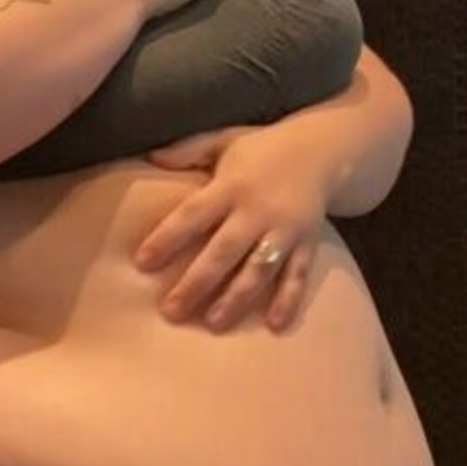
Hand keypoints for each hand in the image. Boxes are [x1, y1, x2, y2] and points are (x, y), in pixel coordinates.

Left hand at [133, 124, 327, 332]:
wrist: (324, 149)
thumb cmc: (263, 148)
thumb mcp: (225, 140)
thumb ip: (188, 150)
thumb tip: (149, 159)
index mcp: (231, 185)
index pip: (193, 214)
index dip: (167, 238)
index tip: (142, 263)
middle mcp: (257, 210)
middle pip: (223, 251)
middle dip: (197, 283)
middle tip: (171, 312)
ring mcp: (285, 229)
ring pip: (258, 269)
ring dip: (237, 298)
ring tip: (214, 324)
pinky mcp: (307, 242)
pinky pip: (297, 274)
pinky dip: (288, 300)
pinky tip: (274, 325)